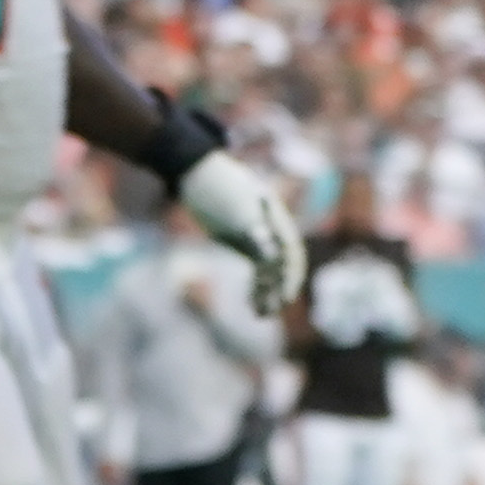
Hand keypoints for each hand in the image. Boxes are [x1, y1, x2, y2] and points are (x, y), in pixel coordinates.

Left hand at [174, 147, 305, 316]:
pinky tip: (253, 302)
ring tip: (260, 314)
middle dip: (278, 288)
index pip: (291, 252)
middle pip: (283, 264)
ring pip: (270, 269)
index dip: (290, 277)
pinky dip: (257, 285)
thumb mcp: (234, 208)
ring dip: (268, 291)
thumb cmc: (213, 186)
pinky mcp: (243, 239)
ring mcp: (259, 233)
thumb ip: (253, 232)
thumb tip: (270, 257)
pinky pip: (257, 266)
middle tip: (268, 312)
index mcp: (275, 217)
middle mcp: (272, 226)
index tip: (284, 299)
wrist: (193, 170)